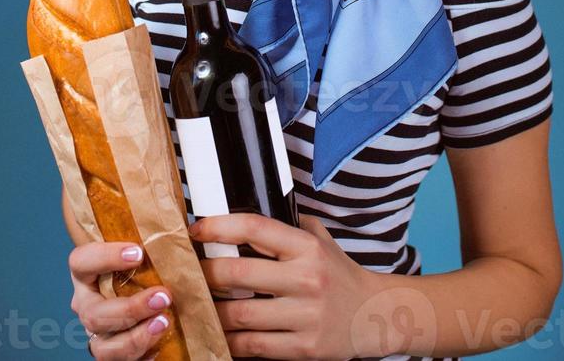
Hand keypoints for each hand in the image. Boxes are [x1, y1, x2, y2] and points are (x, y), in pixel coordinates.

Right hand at [68, 240, 171, 358]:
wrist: (142, 290)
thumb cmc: (141, 267)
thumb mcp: (141, 252)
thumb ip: (148, 241)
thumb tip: (180, 226)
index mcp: (87, 273)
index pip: (81, 261)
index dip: (105, 257)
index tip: (138, 253)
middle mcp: (87, 304)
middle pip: (94, 313)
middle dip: (130, 308)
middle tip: (163, 296)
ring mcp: (97, 332)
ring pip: (103, 346)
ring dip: (135, 338)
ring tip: (163, 322)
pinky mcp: (111, 351)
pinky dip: (140, 356)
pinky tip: (158, 348)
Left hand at [188, 212, 379, 359]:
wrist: (372, 313)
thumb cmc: (338, 272)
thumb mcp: (318, 238)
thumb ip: (285, 226)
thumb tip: (241, 217)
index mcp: (307, 246)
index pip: (255, 228)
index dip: (219, 227)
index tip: (197, 230)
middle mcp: (306, 278)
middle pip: (238, 272)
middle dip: (206, 272)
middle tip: (191, 271)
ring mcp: (305, 316)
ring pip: (240, 314)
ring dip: (212, 310)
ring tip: (200, 304)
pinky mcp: (304, 349)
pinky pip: (254, 346)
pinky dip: (231, 341)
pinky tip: (220, 333)